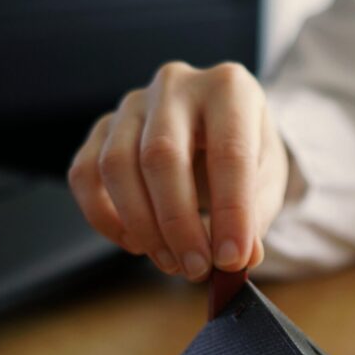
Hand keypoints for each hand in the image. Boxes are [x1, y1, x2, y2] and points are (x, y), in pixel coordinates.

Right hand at [68, 61, 287, 279]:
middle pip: (163, 156)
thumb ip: (257, 213)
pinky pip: (86, 174)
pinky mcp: (102, 126)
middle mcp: (176, 85)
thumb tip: (241, 256)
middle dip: (179, 225)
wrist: (218, 126)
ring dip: (142, 226)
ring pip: (117, 166)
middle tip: (197, 269)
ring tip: (171, 262)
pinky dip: (104, 217)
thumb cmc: (247, 151)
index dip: (231, 211)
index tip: (232, 258)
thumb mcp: (268, 177)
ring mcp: (133, 103)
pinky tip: (135, 242)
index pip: (229, 152)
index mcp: (229, 88)